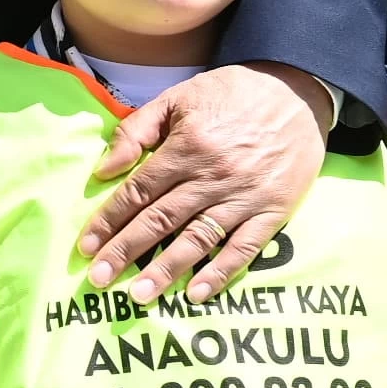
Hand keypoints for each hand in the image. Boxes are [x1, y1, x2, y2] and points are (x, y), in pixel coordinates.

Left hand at [79, 62, 328, 301]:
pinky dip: (220, 273)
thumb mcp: (178, 98)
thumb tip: (104, 170)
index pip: (139, 191)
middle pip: (160, 220)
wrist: (299, 91)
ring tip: (138, 296)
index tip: (87, 246)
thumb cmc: (232, 93)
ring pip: (197, 239)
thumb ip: (136, 131)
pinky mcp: (273, 210)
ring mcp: (244, 196)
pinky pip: (244, 248)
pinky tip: (196, 293)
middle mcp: (212, 176)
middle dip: (126, 252)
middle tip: (99, 280)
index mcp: (187, 147)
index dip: (109, 221)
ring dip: (166, 270)